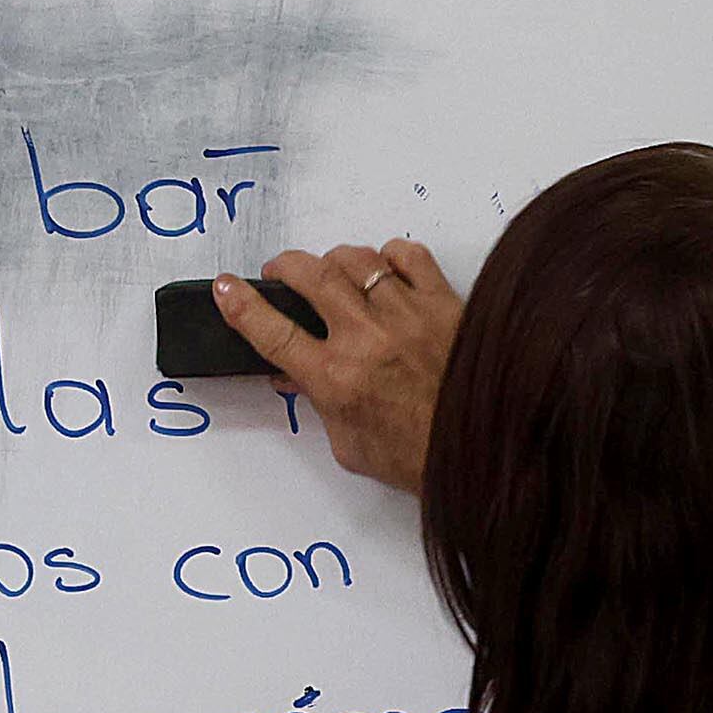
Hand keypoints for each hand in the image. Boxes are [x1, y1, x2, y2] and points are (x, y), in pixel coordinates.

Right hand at [218, 238, 459, 496]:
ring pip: (356, 259)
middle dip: (285, 266)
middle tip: (282, 272)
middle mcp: (367, 340)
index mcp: (337, 380)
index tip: (226, 289)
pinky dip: (390, 256)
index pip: (273, 332)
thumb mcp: (351, 445)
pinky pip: (409, 256)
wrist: (486, 453)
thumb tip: (295, 379)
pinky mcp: (444, 304)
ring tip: (334, 273)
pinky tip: (386, 270)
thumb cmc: (423, 456)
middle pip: (309, 276)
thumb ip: (320, 404)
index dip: (241, 306)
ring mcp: (407, 316)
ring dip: (335, 261)